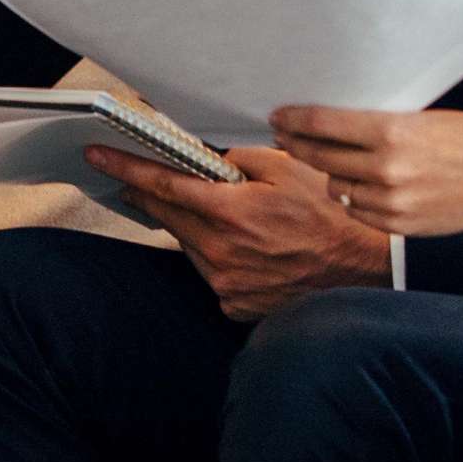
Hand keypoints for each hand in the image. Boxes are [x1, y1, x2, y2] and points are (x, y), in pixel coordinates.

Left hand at [89, 144, 390, 319]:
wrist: (366, 271)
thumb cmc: (330, 214)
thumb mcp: (287, 167)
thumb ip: (237, 158)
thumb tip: (203, 156)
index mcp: (231, 212)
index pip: (163, 185)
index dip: (126, 168)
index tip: (96, 157)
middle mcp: (221, 252)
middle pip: (168, 215)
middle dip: (150, 193)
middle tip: (133, 177)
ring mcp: (226, 284)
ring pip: (190, 244)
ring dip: (195, 226)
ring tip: (228, 215)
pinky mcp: (235, 304)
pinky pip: (212, 271)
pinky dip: (218, 255)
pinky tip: (247, 248)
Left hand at [268, 106, 462, 238]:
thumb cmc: (462, 137)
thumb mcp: (415, 117)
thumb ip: (371, 123)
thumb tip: (323, 121)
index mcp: (390, 131)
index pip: (322, 123)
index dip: (294, 119)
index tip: (278, 116)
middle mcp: (387, 167)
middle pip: (320, 156)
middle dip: (297, 144)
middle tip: (284, 137)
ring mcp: (392, 200)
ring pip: (335, 187)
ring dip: (330, 174)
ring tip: (332, 162)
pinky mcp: (399, 224)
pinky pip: (356, 210)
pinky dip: (353, 198)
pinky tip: (360, 186)